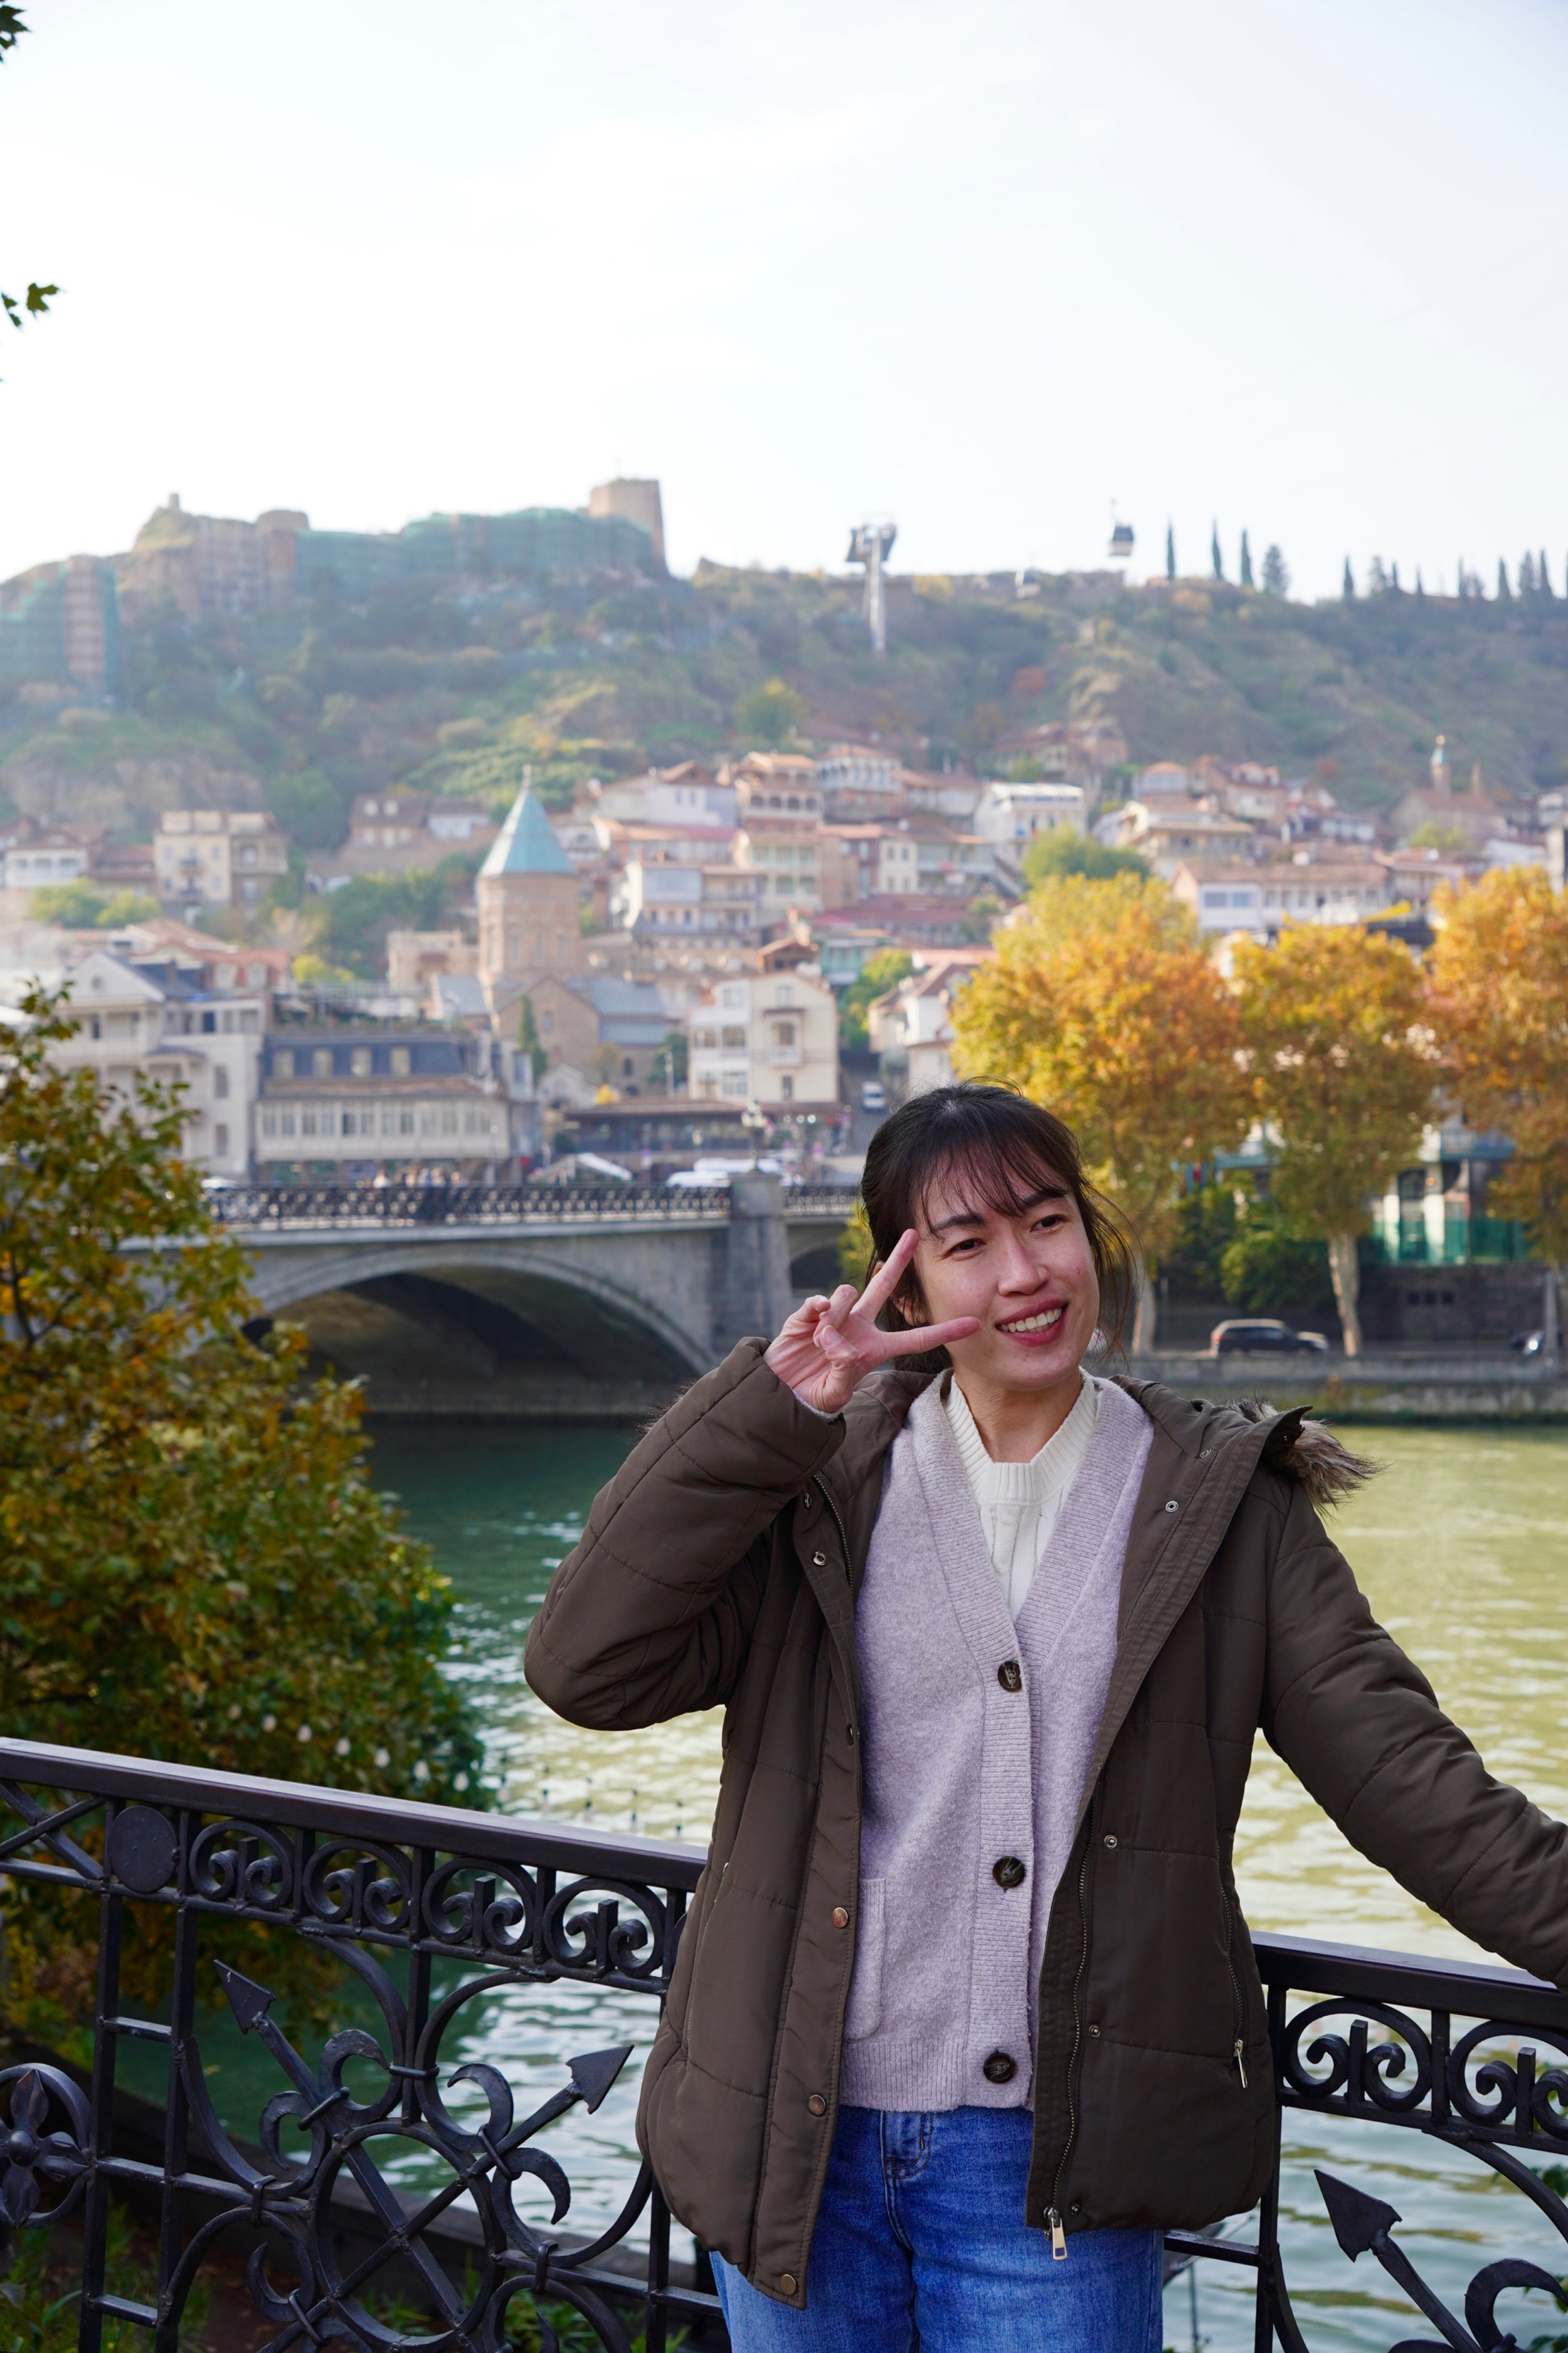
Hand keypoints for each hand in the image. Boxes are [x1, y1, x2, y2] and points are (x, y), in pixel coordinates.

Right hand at [763, 1228, 980, 1415]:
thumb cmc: (814, 1395)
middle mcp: (859, 1326)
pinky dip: (818, 1309)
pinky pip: (820, 1300)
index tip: (974, 1324)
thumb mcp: (836, 1393)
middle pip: (883, 1286)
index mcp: (875, 1348)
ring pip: (847, 1294)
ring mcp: (835, 1316)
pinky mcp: (809, 1314)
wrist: (782, 1390)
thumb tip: (843, 1344)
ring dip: (837, 1318)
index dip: (944, 1332)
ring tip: (821, 1345)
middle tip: (913, 1235)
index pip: (916, 1339)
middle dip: (898, 1260)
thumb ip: (844, 1371)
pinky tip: (814, 1321)